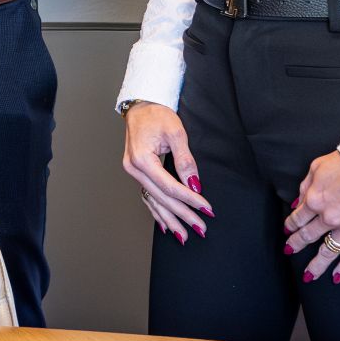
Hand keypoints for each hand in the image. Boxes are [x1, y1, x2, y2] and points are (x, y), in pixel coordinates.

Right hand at [120, 103, 211, 243]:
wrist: (141, 105)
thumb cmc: (157, 114)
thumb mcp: (176, 133)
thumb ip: (185, 161)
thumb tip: (194, 185)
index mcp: (142, 159)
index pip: (169, 186)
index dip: (189, 200)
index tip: (206, 208)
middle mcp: (133, 168)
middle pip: (160, 197)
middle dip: (182, 214)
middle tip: (200, 227)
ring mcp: (132, 171)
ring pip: (152, 200)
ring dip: (169, 218)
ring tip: (184, 235)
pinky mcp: (136, 171)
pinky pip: (146, 195)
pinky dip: (156, 211)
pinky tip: (165, 224)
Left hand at [286, 153, 339, 283]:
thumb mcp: (318, 167)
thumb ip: (306, 186)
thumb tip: (297, 203)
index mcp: (315, 200)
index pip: (297, 218)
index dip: (290, 226)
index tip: (287, 231)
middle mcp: (329, 217)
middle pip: (308, 236)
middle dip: (297, 245)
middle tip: (290, 251)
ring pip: (328, 251)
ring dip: (317, 265)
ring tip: (309, 274)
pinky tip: (337, 277)